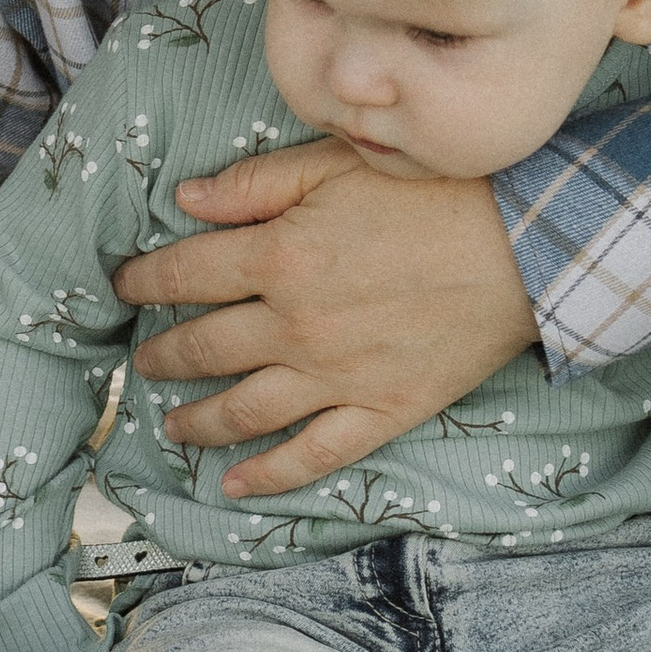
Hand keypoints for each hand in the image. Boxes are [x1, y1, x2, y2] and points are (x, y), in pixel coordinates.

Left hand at [116, 142, 536, 496]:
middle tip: (141, 363)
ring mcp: (336, 376)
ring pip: (243, 412)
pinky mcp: (381, 411)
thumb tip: (184, 200)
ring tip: (172, 428)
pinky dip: (269, 477)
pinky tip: (237, 485)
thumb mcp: (336, 166)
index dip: (142, 280)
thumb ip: (254, 186)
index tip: (122, 285)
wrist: (528, 245)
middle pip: (202, 350)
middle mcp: (294, 326)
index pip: (182, 274)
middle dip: (162, 357)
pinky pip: (312, 455)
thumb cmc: (435, 193)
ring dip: (198, 422)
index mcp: (278, 257)